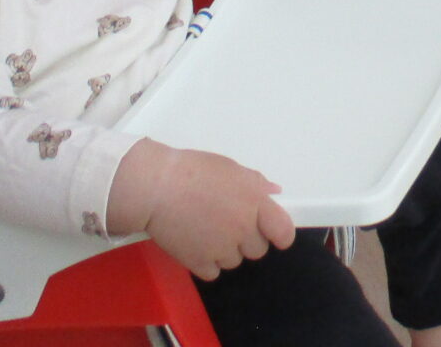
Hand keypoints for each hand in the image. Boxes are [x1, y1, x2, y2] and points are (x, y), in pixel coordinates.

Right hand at [143, 146, 295, 279]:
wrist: (156, 187)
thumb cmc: (193, 170)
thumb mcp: (230, 168)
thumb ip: (256, 183)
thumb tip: (275, 193)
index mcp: (255, 202)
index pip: (284, 232)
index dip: (281, 234)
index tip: (274, 233)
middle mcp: (243, 228)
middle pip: (258, 249)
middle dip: (248, 239)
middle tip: (228, 223)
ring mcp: (221, 248)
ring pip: (235, 261)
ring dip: (226, 250)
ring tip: (206, 229)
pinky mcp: (199, 263)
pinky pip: (213, 272)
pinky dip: (206, 262)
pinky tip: (196, 243)